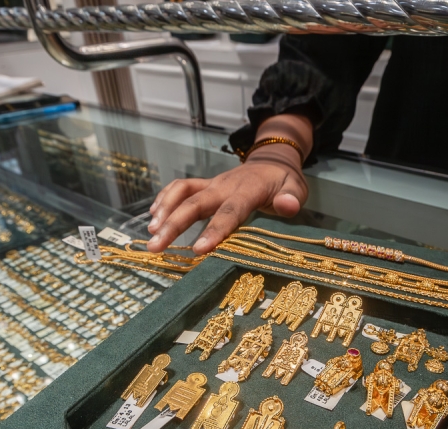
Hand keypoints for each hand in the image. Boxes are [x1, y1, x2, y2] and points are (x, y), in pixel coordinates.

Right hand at [147, 113, 313, 253]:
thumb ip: (291, 198)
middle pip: (195, 204)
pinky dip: (164, 199)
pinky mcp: (204, 185)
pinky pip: (180, 188)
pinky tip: (153, 217)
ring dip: (164, 210)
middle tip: (155, 246)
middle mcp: (224, 186)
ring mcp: (212, 184)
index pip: (229, 212)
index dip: (214, 230)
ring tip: (151, 233)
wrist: (271, 161)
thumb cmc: (283, 182)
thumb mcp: (296, 188)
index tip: (198, 250)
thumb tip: (288, 206)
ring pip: (182, 192)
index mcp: (247, 191)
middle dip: (173, 225)